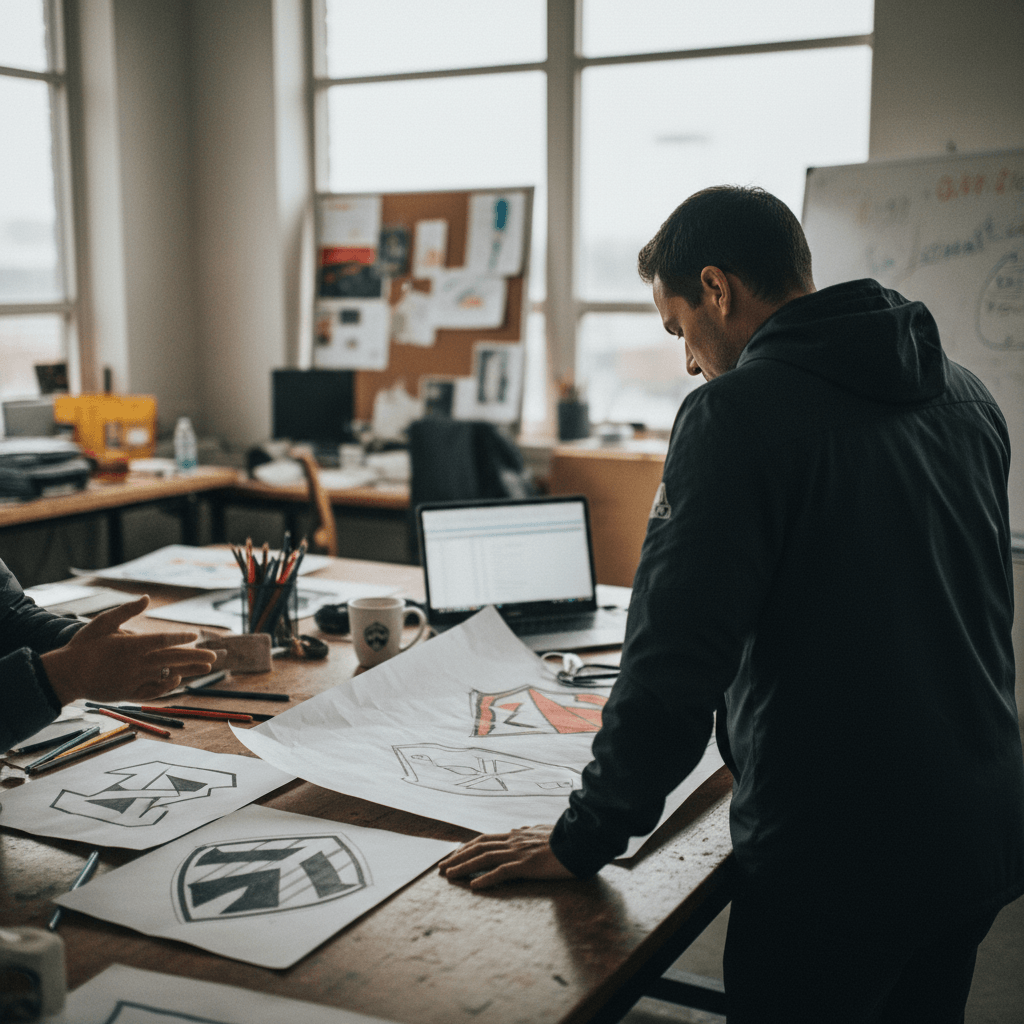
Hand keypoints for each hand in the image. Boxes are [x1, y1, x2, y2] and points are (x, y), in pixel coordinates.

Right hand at [40, 596, 216, 705]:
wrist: (66, 675)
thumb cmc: (84, 646)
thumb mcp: (103, 623)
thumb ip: (126, 611)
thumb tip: (146, 598)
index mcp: (132, 645)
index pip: (163, 640)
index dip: (181, 638)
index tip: (195, 636)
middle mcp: (137, 664)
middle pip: (172, 658)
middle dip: (195, 656)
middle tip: (214, 656)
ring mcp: (134, 680)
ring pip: (167, 675)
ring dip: (189, 671)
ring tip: (206, 668)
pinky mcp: (129, 693)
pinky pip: (154, 690)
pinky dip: (168, 686)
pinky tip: (178, 680)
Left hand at [438, 824, 573, 889]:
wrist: (581, 841)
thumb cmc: (566, 838)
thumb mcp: (544, 831)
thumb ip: (529, 831)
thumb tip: (519, 829)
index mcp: (517, 835)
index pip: (485, 839)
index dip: (466, 847)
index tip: (452, 855)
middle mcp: (514, 840)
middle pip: (479, 847)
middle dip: (458, 857)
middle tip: (441, 868)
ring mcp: (519, 852)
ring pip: (485, 857)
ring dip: (464, 866)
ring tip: (449, 876)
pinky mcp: (527, 865)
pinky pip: (502, 872)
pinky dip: (486, 878)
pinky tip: (474, 886)